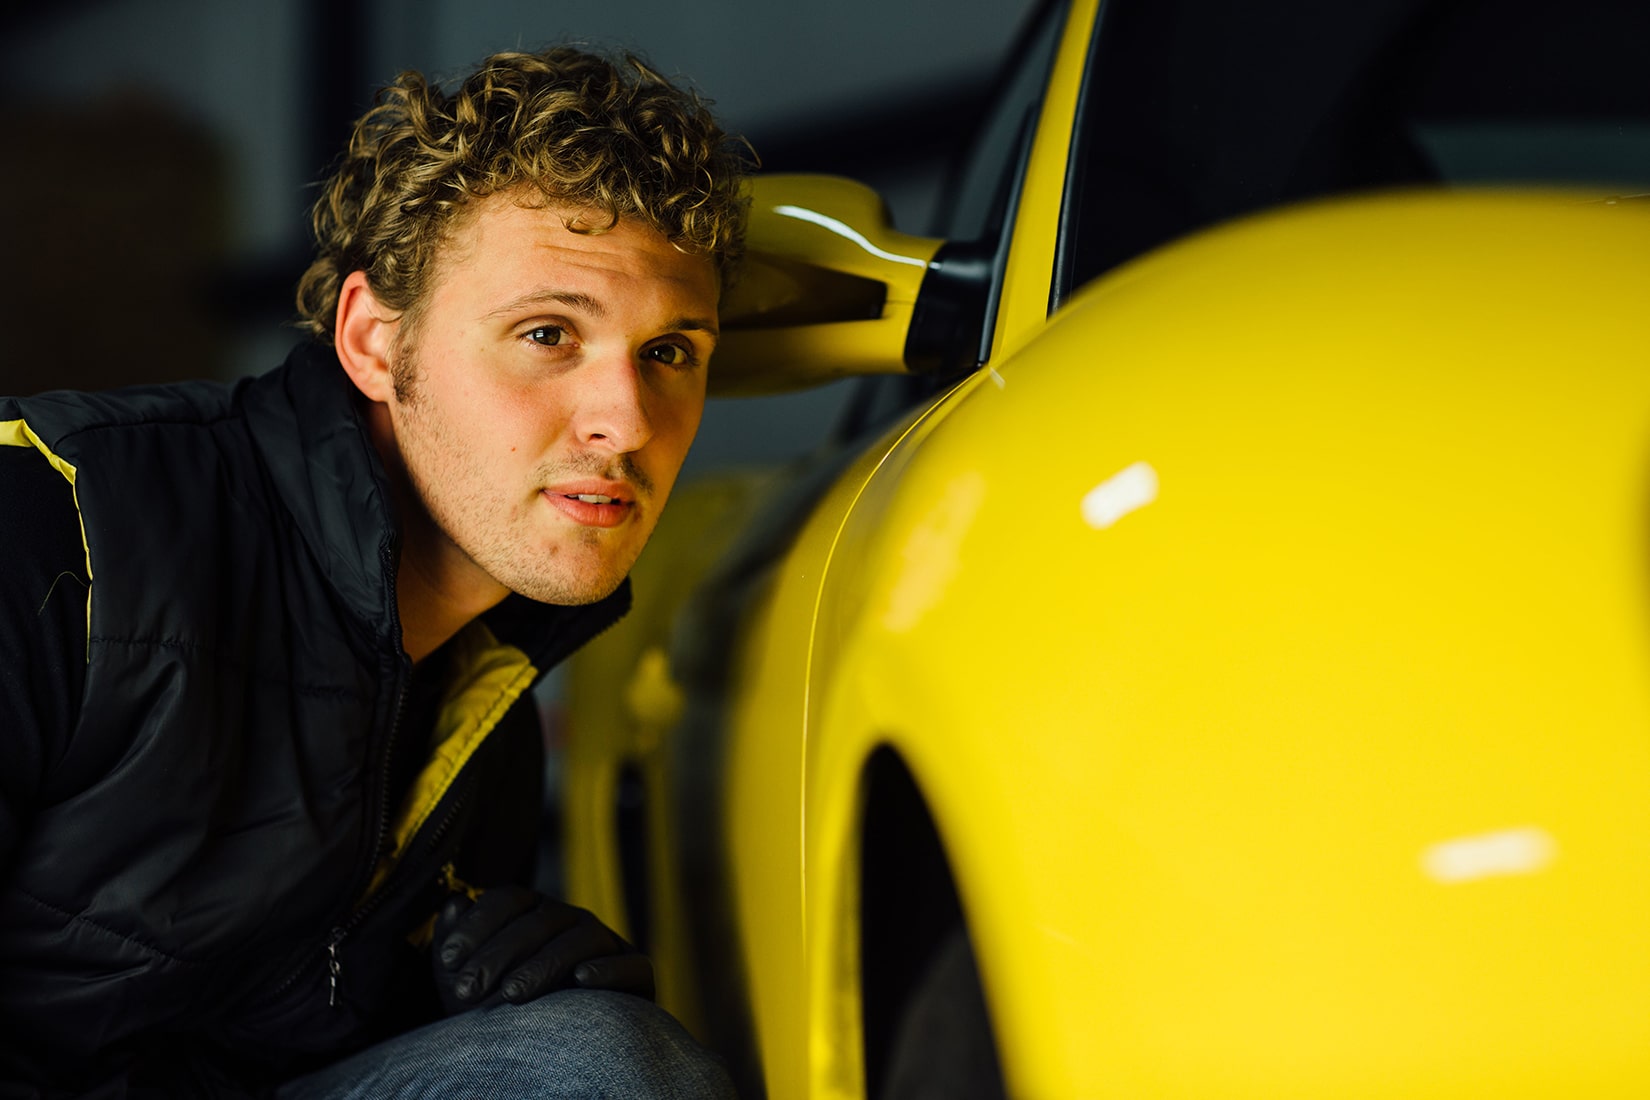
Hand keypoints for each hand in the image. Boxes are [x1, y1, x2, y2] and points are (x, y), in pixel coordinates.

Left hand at [431, 885, 654, 1013]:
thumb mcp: (464, 979)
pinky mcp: (636, 972)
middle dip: (498, 955)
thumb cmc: (495, 1010)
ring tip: (511, 995)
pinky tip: (580, 980)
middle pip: (537, 922)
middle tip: (468, 990)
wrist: (541, 1052)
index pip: (508, 899)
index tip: (448, 959)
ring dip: (544, 965)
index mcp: (533, 911)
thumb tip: (454, 905)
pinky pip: (630, 964)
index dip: (477, 925)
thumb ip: (454, 941)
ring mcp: (606, 942)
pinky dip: (608, 969)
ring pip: (579, 940)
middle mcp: (571, 919)